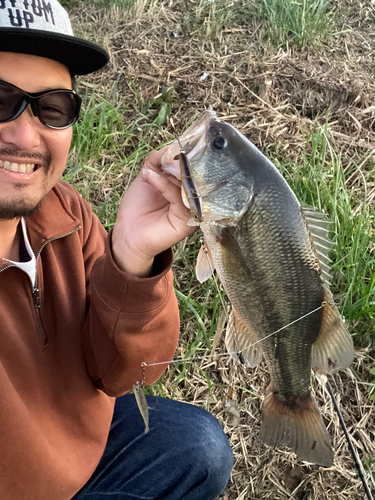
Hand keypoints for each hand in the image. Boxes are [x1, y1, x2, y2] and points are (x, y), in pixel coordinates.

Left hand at [112, 147, 196, 276]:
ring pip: (188, 185)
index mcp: (186, 189)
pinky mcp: (187, 220)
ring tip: (152, 168)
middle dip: (180, 163)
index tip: (174, 146)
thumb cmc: (137, 208)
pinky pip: (179, 198)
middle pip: (194, 176)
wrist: (128, 234)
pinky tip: (150, 177)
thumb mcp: (146, 177)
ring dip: (170, 172)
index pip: (193, 169)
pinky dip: (163, 184)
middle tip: (168, 153)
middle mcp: (192, 200)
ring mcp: (191, 211)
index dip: (184, 156)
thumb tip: (169, 148)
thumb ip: (156, 162)